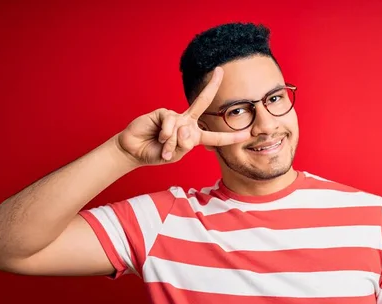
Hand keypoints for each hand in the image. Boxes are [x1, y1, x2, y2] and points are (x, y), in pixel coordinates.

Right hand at [114, 67, 248, 165]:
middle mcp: (187, 123)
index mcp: (194, 137)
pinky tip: (160, 138)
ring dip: (173, 144)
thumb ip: (185, 145)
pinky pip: (171, 122)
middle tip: (220, 71)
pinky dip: (166, 134)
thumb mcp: (175, 155)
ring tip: (164, 151)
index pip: (215, 137)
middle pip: (203, 102)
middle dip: (212, 85)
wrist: (134, 151)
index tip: (248, 133)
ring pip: (183, 128)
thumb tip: (187, 128)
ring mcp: (176, 117)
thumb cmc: (156, 153)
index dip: (231, 137)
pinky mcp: (163, 112)